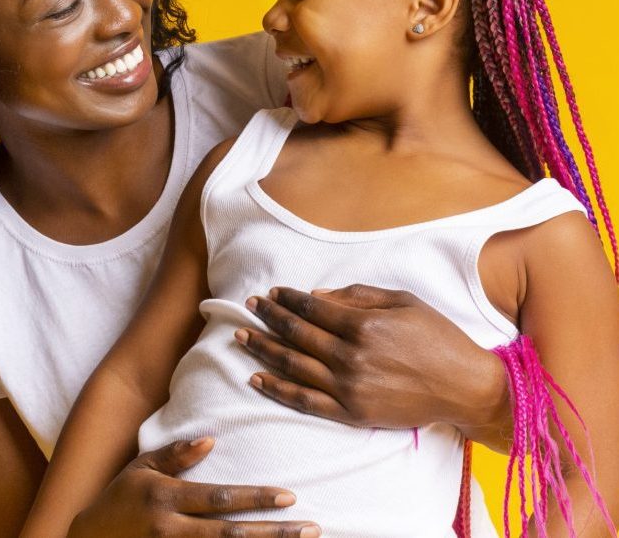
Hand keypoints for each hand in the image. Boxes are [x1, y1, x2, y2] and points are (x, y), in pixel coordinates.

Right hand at [66, 438, 320, 537]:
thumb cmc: (118, 499)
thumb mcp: (142, 468)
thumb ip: (176, 454)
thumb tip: (211, 439)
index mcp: (166, 497)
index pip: (220, 498)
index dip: (256, 497)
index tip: (289, 496)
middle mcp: (171, 529)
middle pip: (231, 534)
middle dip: (274, 532)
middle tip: (312, 527)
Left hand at [236, 284, 510, 447]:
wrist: (465, 387)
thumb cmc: (437, 337)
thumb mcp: (401, 301)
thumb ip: (356, 296)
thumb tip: (314, 297)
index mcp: (363, 324)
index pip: (311, 308)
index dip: (287, 298)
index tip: (270, 292)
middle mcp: (350, 356)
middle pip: (296, 334)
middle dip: (268, 317)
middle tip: (248, 306)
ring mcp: (349, 388)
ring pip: (293, 366)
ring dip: (263, 349)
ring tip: (240, 336)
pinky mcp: (352, 413)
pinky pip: (305, 401)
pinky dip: (278, 388)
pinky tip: (257, 377)